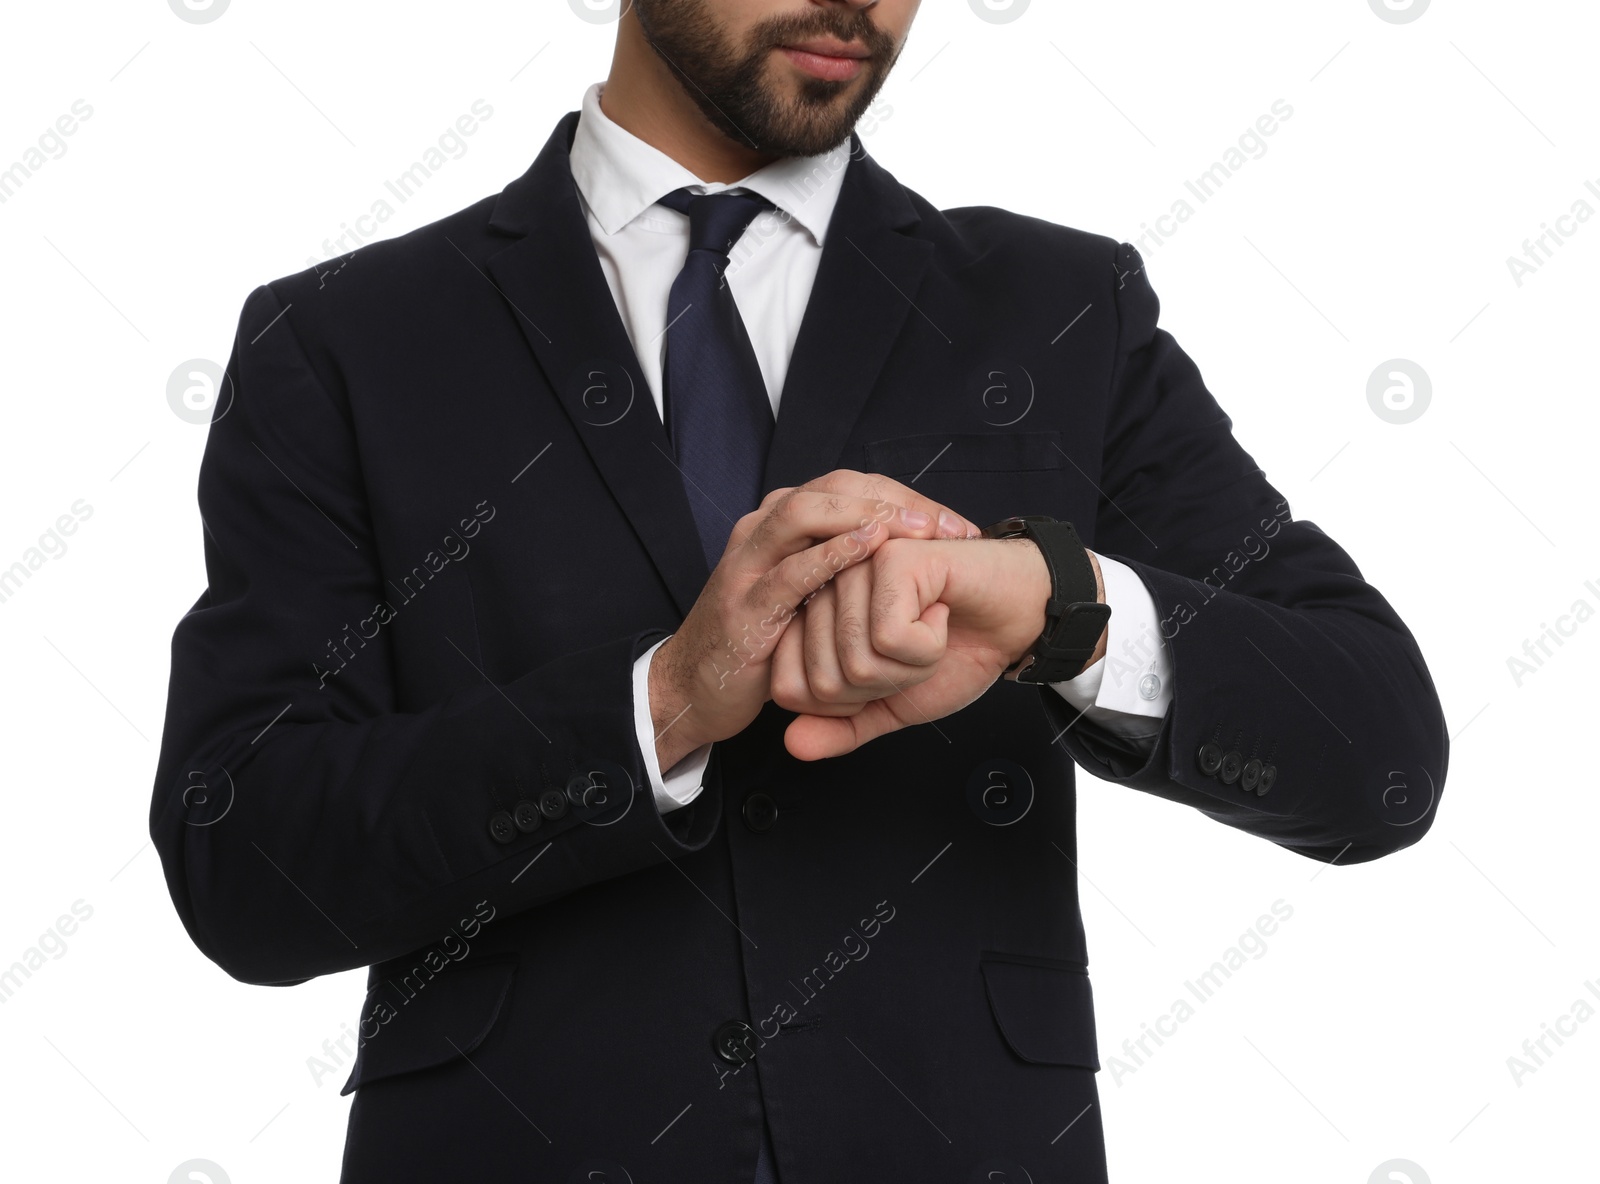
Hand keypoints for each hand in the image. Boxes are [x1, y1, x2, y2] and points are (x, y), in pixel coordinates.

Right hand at [647, 471, 981, 770]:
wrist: (693, 688)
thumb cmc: (760, 642)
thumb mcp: (806, 593)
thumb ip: (841, 566)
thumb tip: (911, 553)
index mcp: (779, 524)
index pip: (848, 487)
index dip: (905, 499)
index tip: (954, 524)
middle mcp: (760, 531)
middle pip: (831, 488)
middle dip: (892, 501)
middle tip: (942, 523)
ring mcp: (748, 565)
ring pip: (804, 514)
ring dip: (863, 516)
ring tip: (913, 528)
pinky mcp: (745, 606)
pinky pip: (790, 572)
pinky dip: (831, 556)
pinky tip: (869, 551)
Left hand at [771, 536, 1105, 760]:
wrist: (1015, 618)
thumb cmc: (956, 651)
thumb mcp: (891, 705)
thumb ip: (841, 726)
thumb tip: (793, 744)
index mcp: (812, 620)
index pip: (789, 690)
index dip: (847, 703)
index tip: (886, 672)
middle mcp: (822, 589)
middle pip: (825, 682)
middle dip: (885, 686)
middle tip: (916, 649)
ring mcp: (852, 567)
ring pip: (856, 662)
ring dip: (910, 666)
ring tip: (930, 627)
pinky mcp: (889, 558)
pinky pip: (889, 638)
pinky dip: (928, 645)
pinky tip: (941, 610)